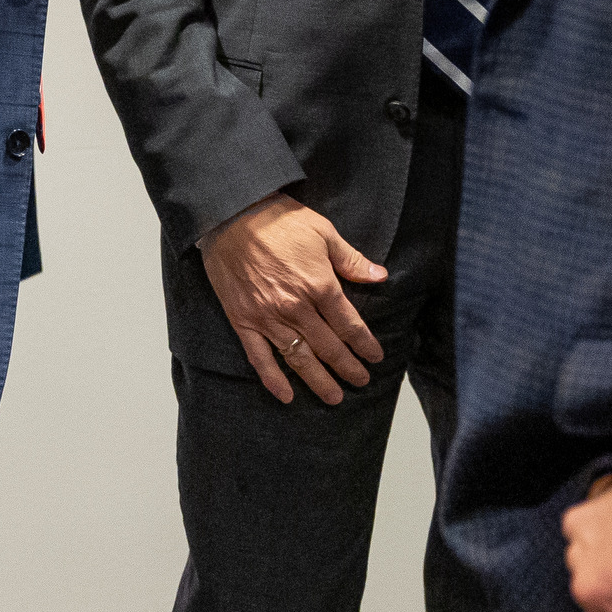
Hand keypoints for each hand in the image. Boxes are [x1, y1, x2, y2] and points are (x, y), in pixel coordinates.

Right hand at [200, 191, 386, 403]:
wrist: (230, 213)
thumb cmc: (278, 219)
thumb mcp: (324, 232)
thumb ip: (351, 260)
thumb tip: (380, 277)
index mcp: (320, 286)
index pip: (350, 326)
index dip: (365, 345)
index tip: (375, 357)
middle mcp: (296, 308)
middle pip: (329, 348)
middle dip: (348, 368)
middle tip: (361, 381)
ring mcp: (268, 318)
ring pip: (299, 359)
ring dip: (319, 381)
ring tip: (334, 397)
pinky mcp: (243, 320)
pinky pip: (259, 357)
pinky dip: (273, 379)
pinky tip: (286, 396)